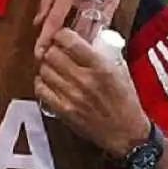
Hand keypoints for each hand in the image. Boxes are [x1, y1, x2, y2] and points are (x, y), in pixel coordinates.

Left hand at [34, 0, 122, 56]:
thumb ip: (47, 0)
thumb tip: (38, 23)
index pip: (57, 19)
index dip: (46, 38)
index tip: (39, 53)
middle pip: (78, 30)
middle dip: (65, 48)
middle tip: (53, 62)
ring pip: (95, 30)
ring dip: (82, 47)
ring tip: (69, 60)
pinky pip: (107, 23)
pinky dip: (97, 36)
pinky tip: (90, 48)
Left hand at [35, 28, 149, 158]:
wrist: (126, 133)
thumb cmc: (125, 101)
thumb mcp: (120, 71)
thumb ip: (103, 53)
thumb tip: (85, 36)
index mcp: (100, 67)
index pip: (69, 41)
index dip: (60, 35)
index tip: (61, 36)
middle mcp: (84, 80)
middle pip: (51, 54)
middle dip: (51, 50)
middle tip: (55, 51)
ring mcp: (71, 96)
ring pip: (44, 70)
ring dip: (45, 66)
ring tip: (52, 67)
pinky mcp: (63, 110)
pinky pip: (41, 89)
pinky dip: (41, 82)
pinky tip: (48, 81)